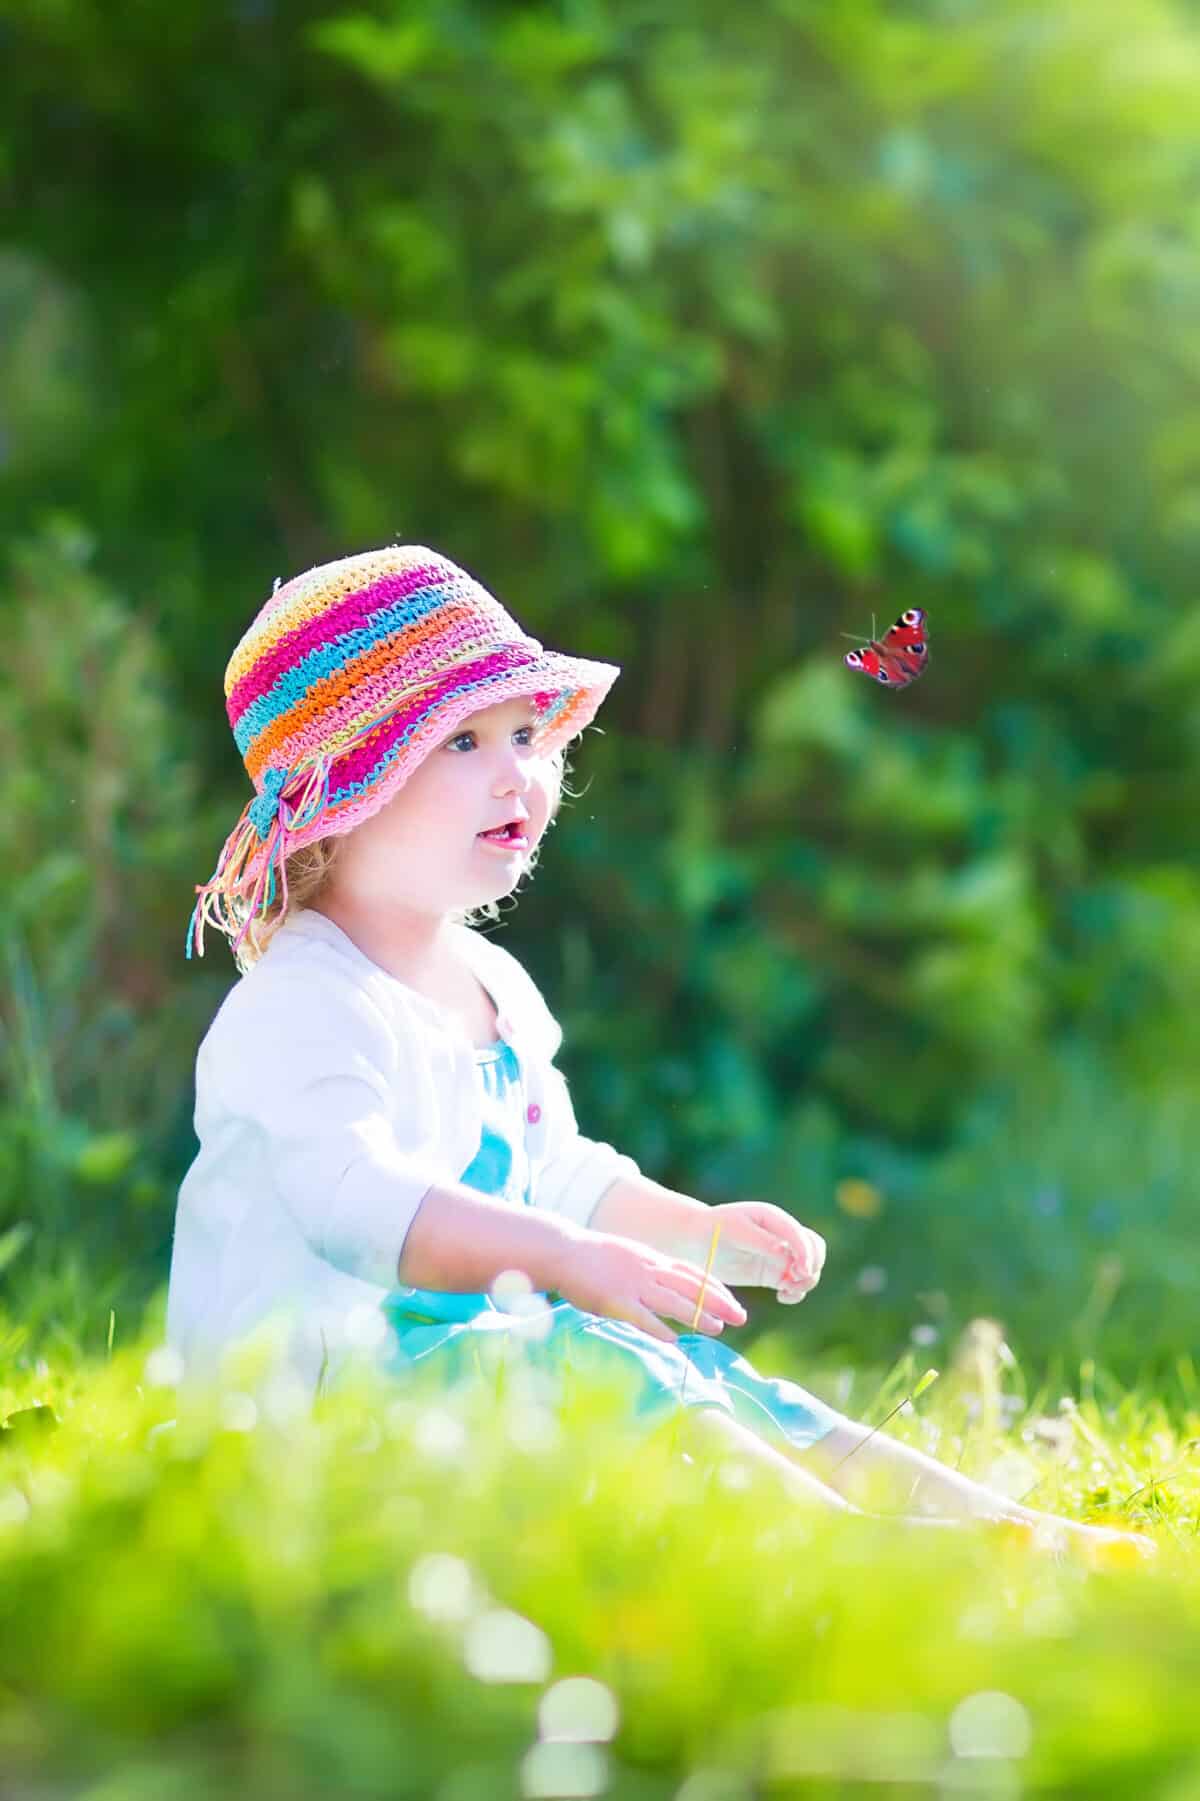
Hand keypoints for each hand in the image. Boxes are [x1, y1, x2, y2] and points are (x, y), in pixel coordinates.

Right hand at [551, 1230, 747, 1344]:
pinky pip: (641, 1316)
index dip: (716, 1288)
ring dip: (697, 1315)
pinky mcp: (614, 1300)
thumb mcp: (629, 1255)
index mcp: (652, 1258)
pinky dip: (659, 1328)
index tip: (734, 1301)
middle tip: (741, 1317)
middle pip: (690, 1286)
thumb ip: (649, 1268)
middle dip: (718, 1302)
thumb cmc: (592, 1256)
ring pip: (672, 1301)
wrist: (562, 1250)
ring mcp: (632, 1284)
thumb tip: (668, 1282)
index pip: (692, 1273)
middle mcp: (648, 1269)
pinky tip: (674, 1339)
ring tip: (717, 1329)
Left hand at [700, 1202, 826, 1304]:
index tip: (800, 1272)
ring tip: (787, 1290)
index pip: (802, 1236)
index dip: (806, 1254)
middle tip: (794, 1280)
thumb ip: (762, 1241)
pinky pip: (795, 1284)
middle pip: (815, 1250)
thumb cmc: (714, 1230)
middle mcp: (782, 1235)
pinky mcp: (773, 1273)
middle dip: (812, 1267)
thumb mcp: (735, 1231)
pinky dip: (796, 1292)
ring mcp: (779, 1255)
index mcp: (774, 1218)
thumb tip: (786, 1252)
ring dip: (806, 1281)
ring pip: (809, 1268)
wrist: (696, 1241)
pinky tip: (782, 1297)